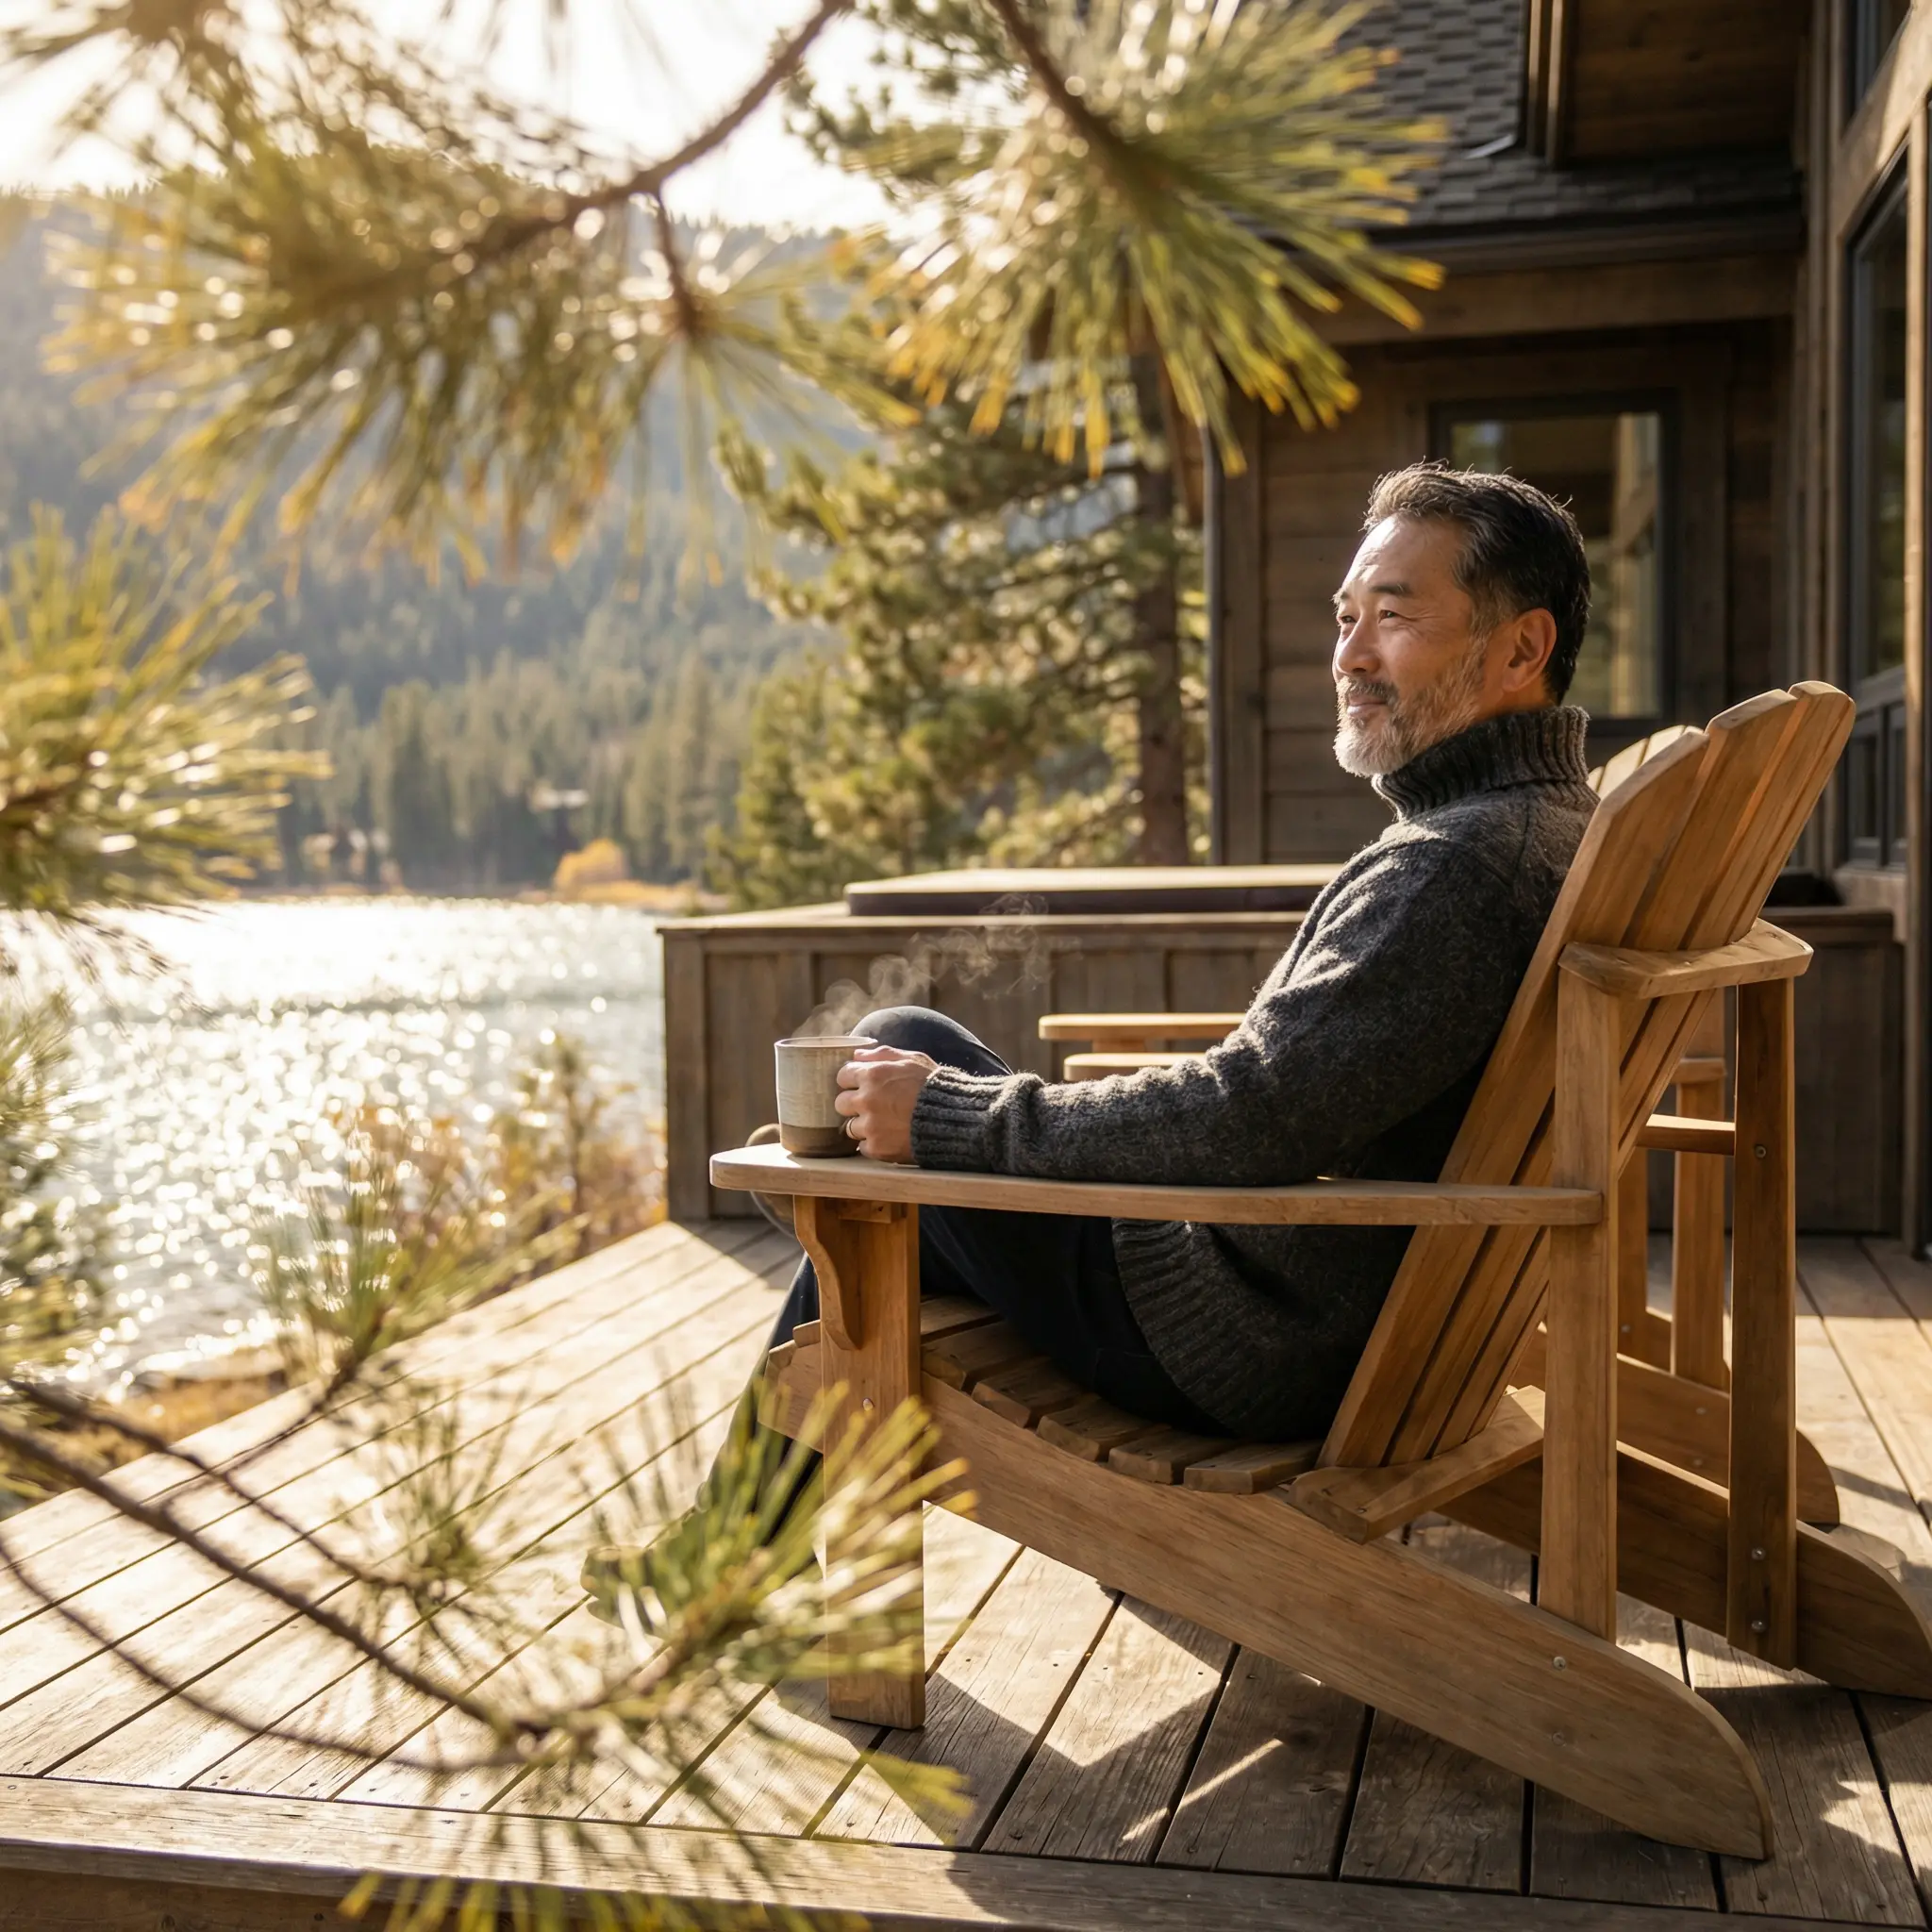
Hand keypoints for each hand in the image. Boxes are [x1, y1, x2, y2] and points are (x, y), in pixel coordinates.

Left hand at [834, 1044, 936, 1161]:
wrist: (956, 1120)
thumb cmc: (935, 1086)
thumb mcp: (913, 1059)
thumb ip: (882, 1054)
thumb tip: (856, 1055)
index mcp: (873, 1075)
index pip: (842, 1076)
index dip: (852, 1080)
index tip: (862, 1085)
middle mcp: (867, 1100)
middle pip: (840, 1103)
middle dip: (853, 1104)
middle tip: (872, 1106)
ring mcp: (871, 1126)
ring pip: (850, 1127)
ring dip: (864, 1125)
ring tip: (885, 1124)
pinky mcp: (878, 1148)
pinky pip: (863, 1147)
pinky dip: (874, 1144)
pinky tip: (890, 1138)